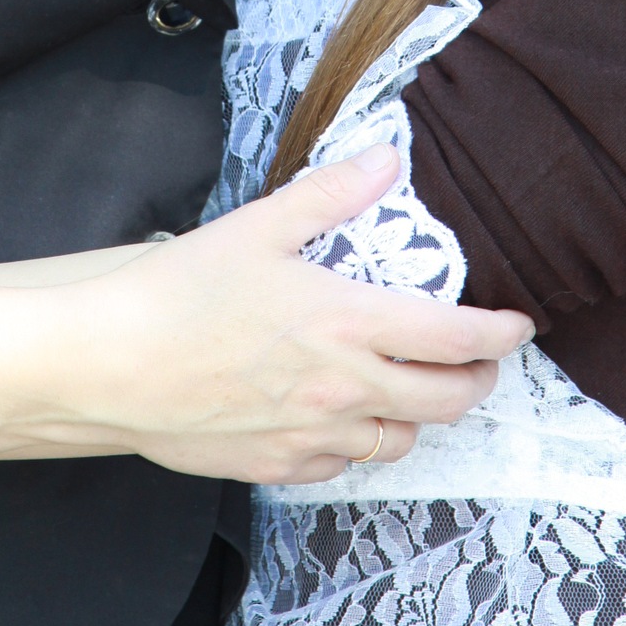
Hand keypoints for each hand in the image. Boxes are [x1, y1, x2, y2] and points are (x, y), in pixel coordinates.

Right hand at [0, 144, 531, 489]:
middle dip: (476, 381)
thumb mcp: (259, 226)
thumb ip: (332, 195)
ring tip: (413, 385)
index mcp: (350, 324)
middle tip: (478, 361)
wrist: (109, 367)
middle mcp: (346, 389)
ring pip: (401, 440)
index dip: (499, 334)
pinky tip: (346, 417)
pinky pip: (346, 466)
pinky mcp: (279, 467)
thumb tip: (388, 159)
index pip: (457, 338)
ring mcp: (314, 437)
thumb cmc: (181, 291)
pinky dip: (362, 443)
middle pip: (446, 401)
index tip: (516, 323)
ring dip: (421, 414)